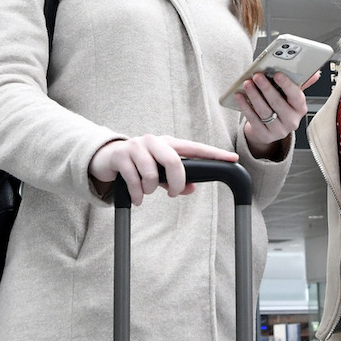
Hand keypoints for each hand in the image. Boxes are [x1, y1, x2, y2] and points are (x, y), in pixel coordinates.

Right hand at [88, 135, 237, 206]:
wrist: (108, 157)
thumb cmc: (139, 164)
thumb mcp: (159, 171)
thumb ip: (174, 179)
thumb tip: (191, 189)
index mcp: (168, 143)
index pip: (195, 148)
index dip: (214, 154)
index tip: (233, 158)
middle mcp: (154, 141)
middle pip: (174, 161)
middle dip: (176, 182)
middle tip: (172, 194)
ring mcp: (137, 146)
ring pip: (152, 173)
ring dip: (150, 189)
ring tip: (146, 192)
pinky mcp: (121, 155)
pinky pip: (134, 180)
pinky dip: (137, 194)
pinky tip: (137, 199)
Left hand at [234, 71, 315, 151]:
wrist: (271, 128)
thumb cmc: (281, 106)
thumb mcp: (291, 96)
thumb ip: (299, 83)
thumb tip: (315, 72)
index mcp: (300, 108)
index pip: (296, 96)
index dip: (287, 85)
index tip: (277, 74)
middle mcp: (292, 121)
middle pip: (278, 103)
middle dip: (266, 88)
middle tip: (257, 76)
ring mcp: (279, 130)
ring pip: (265, 111)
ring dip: (254, 96)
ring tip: (247, 83)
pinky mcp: (265, 136)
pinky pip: (254, 120)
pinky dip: (245, 107)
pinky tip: (240, 96)